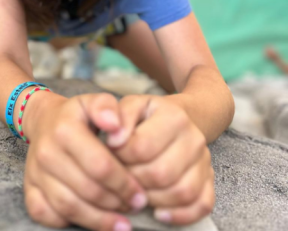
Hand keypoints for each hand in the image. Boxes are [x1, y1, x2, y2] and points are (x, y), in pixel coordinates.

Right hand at [23, 93, 145, 230]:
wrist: (45, 121)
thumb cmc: (77, 115)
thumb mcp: (93, 101)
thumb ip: (108, 107)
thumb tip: (116, 126)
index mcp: (65, 129)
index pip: (100, 165)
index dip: (124, 183)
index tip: (141, 194)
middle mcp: (46, 152)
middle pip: (86, 189)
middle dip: (116, 203)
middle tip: (135, 207)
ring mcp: (34, 172)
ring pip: (68, 206)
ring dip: (98, 219)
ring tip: (121, 223)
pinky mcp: (29, 188)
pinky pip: (46, 215)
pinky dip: (69, 222)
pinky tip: (91, 221)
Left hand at [108, 95, 214, 225]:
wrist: (172, 119)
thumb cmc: (145, 116)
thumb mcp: (130, 106)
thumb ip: (119, 116)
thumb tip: (114, 139)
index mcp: (174, 116)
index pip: (142, 147)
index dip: (120, 156)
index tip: (112, 153)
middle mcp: (194, 138)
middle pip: (161, 173)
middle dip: (134, 180)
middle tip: (121, 175)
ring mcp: (204, 161)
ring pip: (182, 192)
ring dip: (153, 199)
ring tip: (136, 191)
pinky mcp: (209, 180)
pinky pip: (202, 205)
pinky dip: (180, 215)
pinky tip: (158, 212)